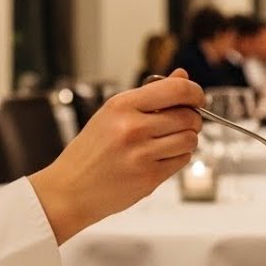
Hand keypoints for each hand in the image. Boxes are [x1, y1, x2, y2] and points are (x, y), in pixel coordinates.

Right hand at [30, 69, 203, 242]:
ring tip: (168, 141)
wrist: (70, 189)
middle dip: (191, 119)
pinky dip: (178, 157)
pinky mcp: (149, 178)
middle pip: (188, 116)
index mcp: (122, 105)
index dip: (194, 93)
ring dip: (186, 140)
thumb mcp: (112, 113)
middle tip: (182, 123)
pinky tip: (160, 157)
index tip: (196, 97)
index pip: (176, 90)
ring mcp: (142, 155)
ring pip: (190, 140)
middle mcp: (132, 128)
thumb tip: (182, 77)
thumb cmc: (90, 150)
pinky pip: (182, 161)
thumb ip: (150, 94)